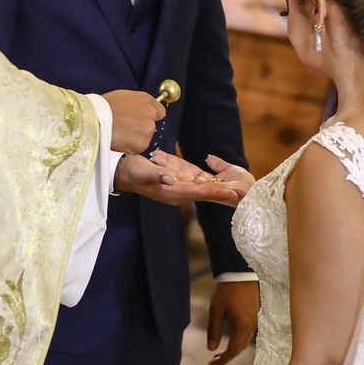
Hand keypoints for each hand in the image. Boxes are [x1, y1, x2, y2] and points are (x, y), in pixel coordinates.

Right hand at [103, 90, 165, 154]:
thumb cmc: (105, 106)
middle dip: (141, 127)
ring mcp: (147, 131)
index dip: (150, 116)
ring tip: (120, 132)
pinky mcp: (141, 145)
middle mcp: (151, 115)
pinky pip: (138, 147)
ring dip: (136, 137)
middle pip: (151, 125)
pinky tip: (120, 140)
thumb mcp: (125, 96)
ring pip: (145, 137)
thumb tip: (143, 109)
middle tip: (125, 126)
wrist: (95, 119)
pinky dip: (130, 146)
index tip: (141, 118)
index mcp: (147, 101)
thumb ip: (139, 103)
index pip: (160, 112)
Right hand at [115, 153, 247, 205]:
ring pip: (202, 185)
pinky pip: (194, 178)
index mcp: (171, 191)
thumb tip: (170, 179)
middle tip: (243, 194)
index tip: (232, 193)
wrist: (120, 172)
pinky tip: (213, 170)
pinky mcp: (175, 180)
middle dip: (224, 192)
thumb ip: (155, 175)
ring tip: (236, 186)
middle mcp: (177, 192)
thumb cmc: (129, 172)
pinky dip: (206, 177)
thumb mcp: (141, 172)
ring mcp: (177, 187)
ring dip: (218, 184)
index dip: (216, 192)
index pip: (199, 192)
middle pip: (205, 192)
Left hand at [207, 280, 259, 364]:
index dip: (222, 361)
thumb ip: (214, 330)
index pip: (233, 351)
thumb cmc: (227, 291)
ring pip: (244, 343)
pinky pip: (247, 335)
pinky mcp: (255, 316)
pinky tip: (230, 340)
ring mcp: (255, 322)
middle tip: (212, 361)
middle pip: (240, 349)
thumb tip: (211, 349)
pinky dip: (238, 342)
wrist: (241, 274)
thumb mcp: (216, 309)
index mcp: (243, 327)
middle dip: (226, 357)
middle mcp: (252, 327)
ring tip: (218, 353)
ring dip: (232, 350)